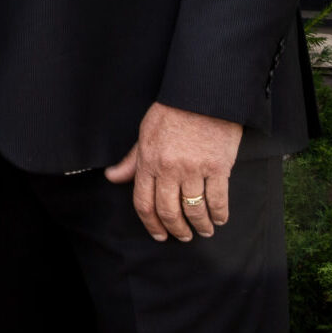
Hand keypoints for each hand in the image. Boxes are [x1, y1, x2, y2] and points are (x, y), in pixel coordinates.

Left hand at [105, 101, 241, 240]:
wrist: (202, 95)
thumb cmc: (172, 112)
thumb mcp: (144, 134)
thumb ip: (131, 161)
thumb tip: (112, 177)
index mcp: (148, 161)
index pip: (144, 203)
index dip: (151, 224)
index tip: (159, 235)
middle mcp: (169, 169)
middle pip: (169, 211)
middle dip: (176, 230)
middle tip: (182, 236)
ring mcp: (194, 169)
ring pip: (194, 210)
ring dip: (200, 226)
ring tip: (203, 231)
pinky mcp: (218, 167)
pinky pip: (217, 200)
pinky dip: (219, 214)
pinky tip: (219, 219)